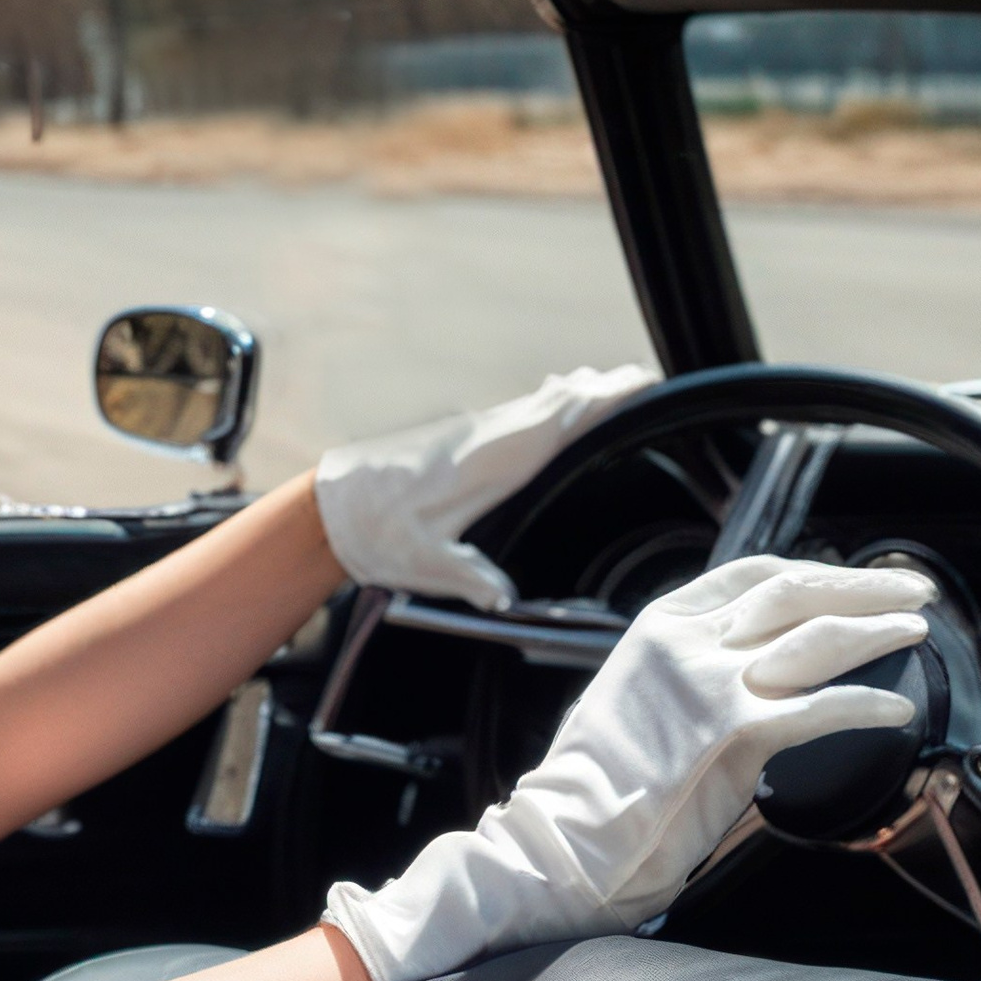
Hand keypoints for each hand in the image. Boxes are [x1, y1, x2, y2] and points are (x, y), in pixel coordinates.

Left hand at [313, 365, 658, 611]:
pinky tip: (560, 401)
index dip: (602, 400)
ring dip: (578, 392)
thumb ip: (467, 577)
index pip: (557, 419)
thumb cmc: (374, 534)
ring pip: (537, 401)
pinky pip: (519, 411)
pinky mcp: (461, 438)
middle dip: (604, 389)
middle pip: (557, 401)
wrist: (329, 506)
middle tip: (650, 382)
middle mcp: (486, 437)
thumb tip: (504, 598)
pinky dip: (550, 402)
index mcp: (489, 461)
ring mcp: (474, 433)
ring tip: (619, 385)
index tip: (641, 384)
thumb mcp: (421, 565)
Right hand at [320, 555, 935, 980]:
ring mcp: (708, 683)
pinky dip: (866, 704)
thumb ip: (689, 676)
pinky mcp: (731, 731)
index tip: (855, 579)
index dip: (814, 572)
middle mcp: (686, 643)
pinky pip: (819, 707)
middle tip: (913, 592)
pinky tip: (896, 710)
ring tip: (916, 636)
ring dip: (876, 634)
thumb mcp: (637, 701)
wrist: (565, 838)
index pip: (752, 575)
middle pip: (794, 592)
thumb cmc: (596, 788)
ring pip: (816, 639)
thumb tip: (749, 677)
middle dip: (862, 587)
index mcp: (659, 627)